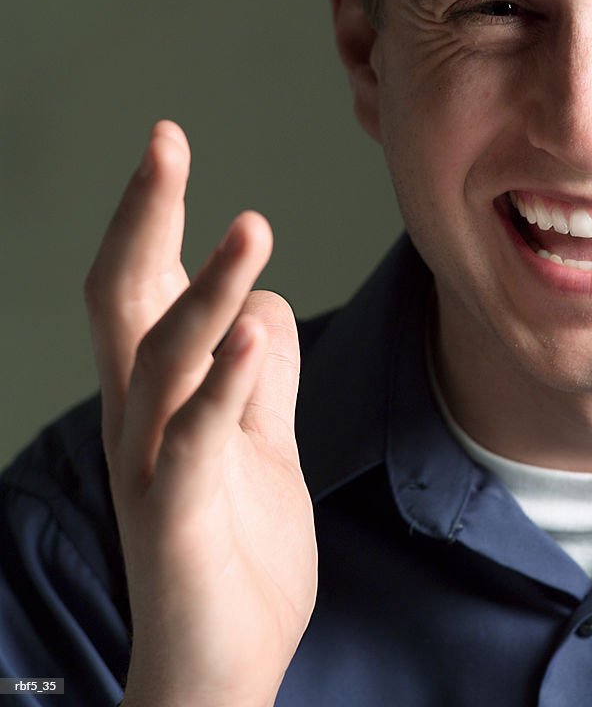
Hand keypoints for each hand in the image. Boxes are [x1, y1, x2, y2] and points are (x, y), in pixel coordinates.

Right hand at [85, 122, 316, 706]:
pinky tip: (252, 338)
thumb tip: (261, 309)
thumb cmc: (235, 547)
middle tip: (166, 142)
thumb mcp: (259, 443)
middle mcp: (142, 418)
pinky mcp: (178, 516)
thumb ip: (260, 377)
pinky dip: (223, 385)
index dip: (152, 215)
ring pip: (165, 356)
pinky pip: (195, 440)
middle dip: (145, 217)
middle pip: (125, 299)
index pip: (143, 284)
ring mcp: (153, 465)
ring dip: (208, 289)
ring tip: (251, 229)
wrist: (222, 665)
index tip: (168, 143)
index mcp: (161, 395)